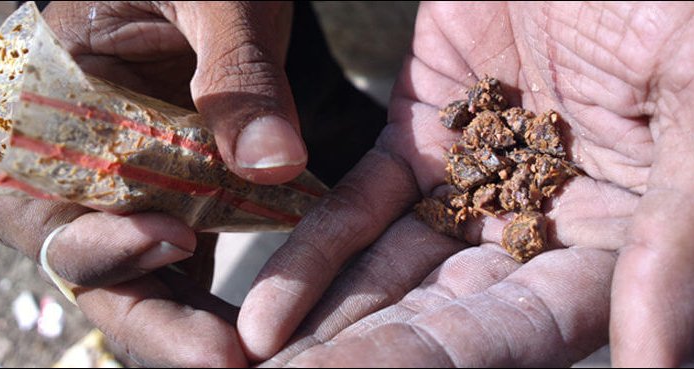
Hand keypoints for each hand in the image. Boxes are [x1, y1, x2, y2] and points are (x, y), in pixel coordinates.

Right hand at [0, 1, 305, 365]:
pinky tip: (253, 326)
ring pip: (132, 273)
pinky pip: (177, 259)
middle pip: (84, 260)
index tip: (177, 242)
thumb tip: (272, 165)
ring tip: (245, 356)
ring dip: (182, 319)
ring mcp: (121, 183)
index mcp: (48, 101)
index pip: (45, 200)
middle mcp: (72, 156)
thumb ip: (238, 75)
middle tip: (223, 357)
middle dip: (148, 313)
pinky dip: (207, 295)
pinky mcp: (169, 195)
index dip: (101, 239)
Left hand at [239, 2, 693, 365]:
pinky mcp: (415, 142)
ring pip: (392, 274)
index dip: (446, 364)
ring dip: (330, 323)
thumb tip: (656, 361)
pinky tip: (268, 307)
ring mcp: (468, 187)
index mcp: (616, 241)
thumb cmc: (669, 4)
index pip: (528, 330)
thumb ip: (678, 231)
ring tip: (268, 365)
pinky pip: (358, 209)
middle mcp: (537, 229)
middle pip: (448, 318)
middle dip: (373, 356)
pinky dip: (315, 255)